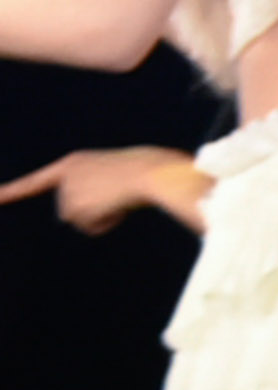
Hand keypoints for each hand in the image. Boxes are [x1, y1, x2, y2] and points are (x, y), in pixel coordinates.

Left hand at [5, 148, 209, 236]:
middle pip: (70, 209)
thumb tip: (102, 210)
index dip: (9, 193)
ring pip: (80, 219)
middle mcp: (64, 178)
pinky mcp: (74, 208)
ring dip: (101, 216)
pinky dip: (105, 222)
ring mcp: (68, 193)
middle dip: (92, 210)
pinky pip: (90, 226)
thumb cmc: (148, 168)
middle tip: (119, 194)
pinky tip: (119, 207)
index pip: (35, 182)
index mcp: (73, 163)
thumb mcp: (120, 173)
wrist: (152, 170)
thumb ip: (101, 189)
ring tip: (121, 198)